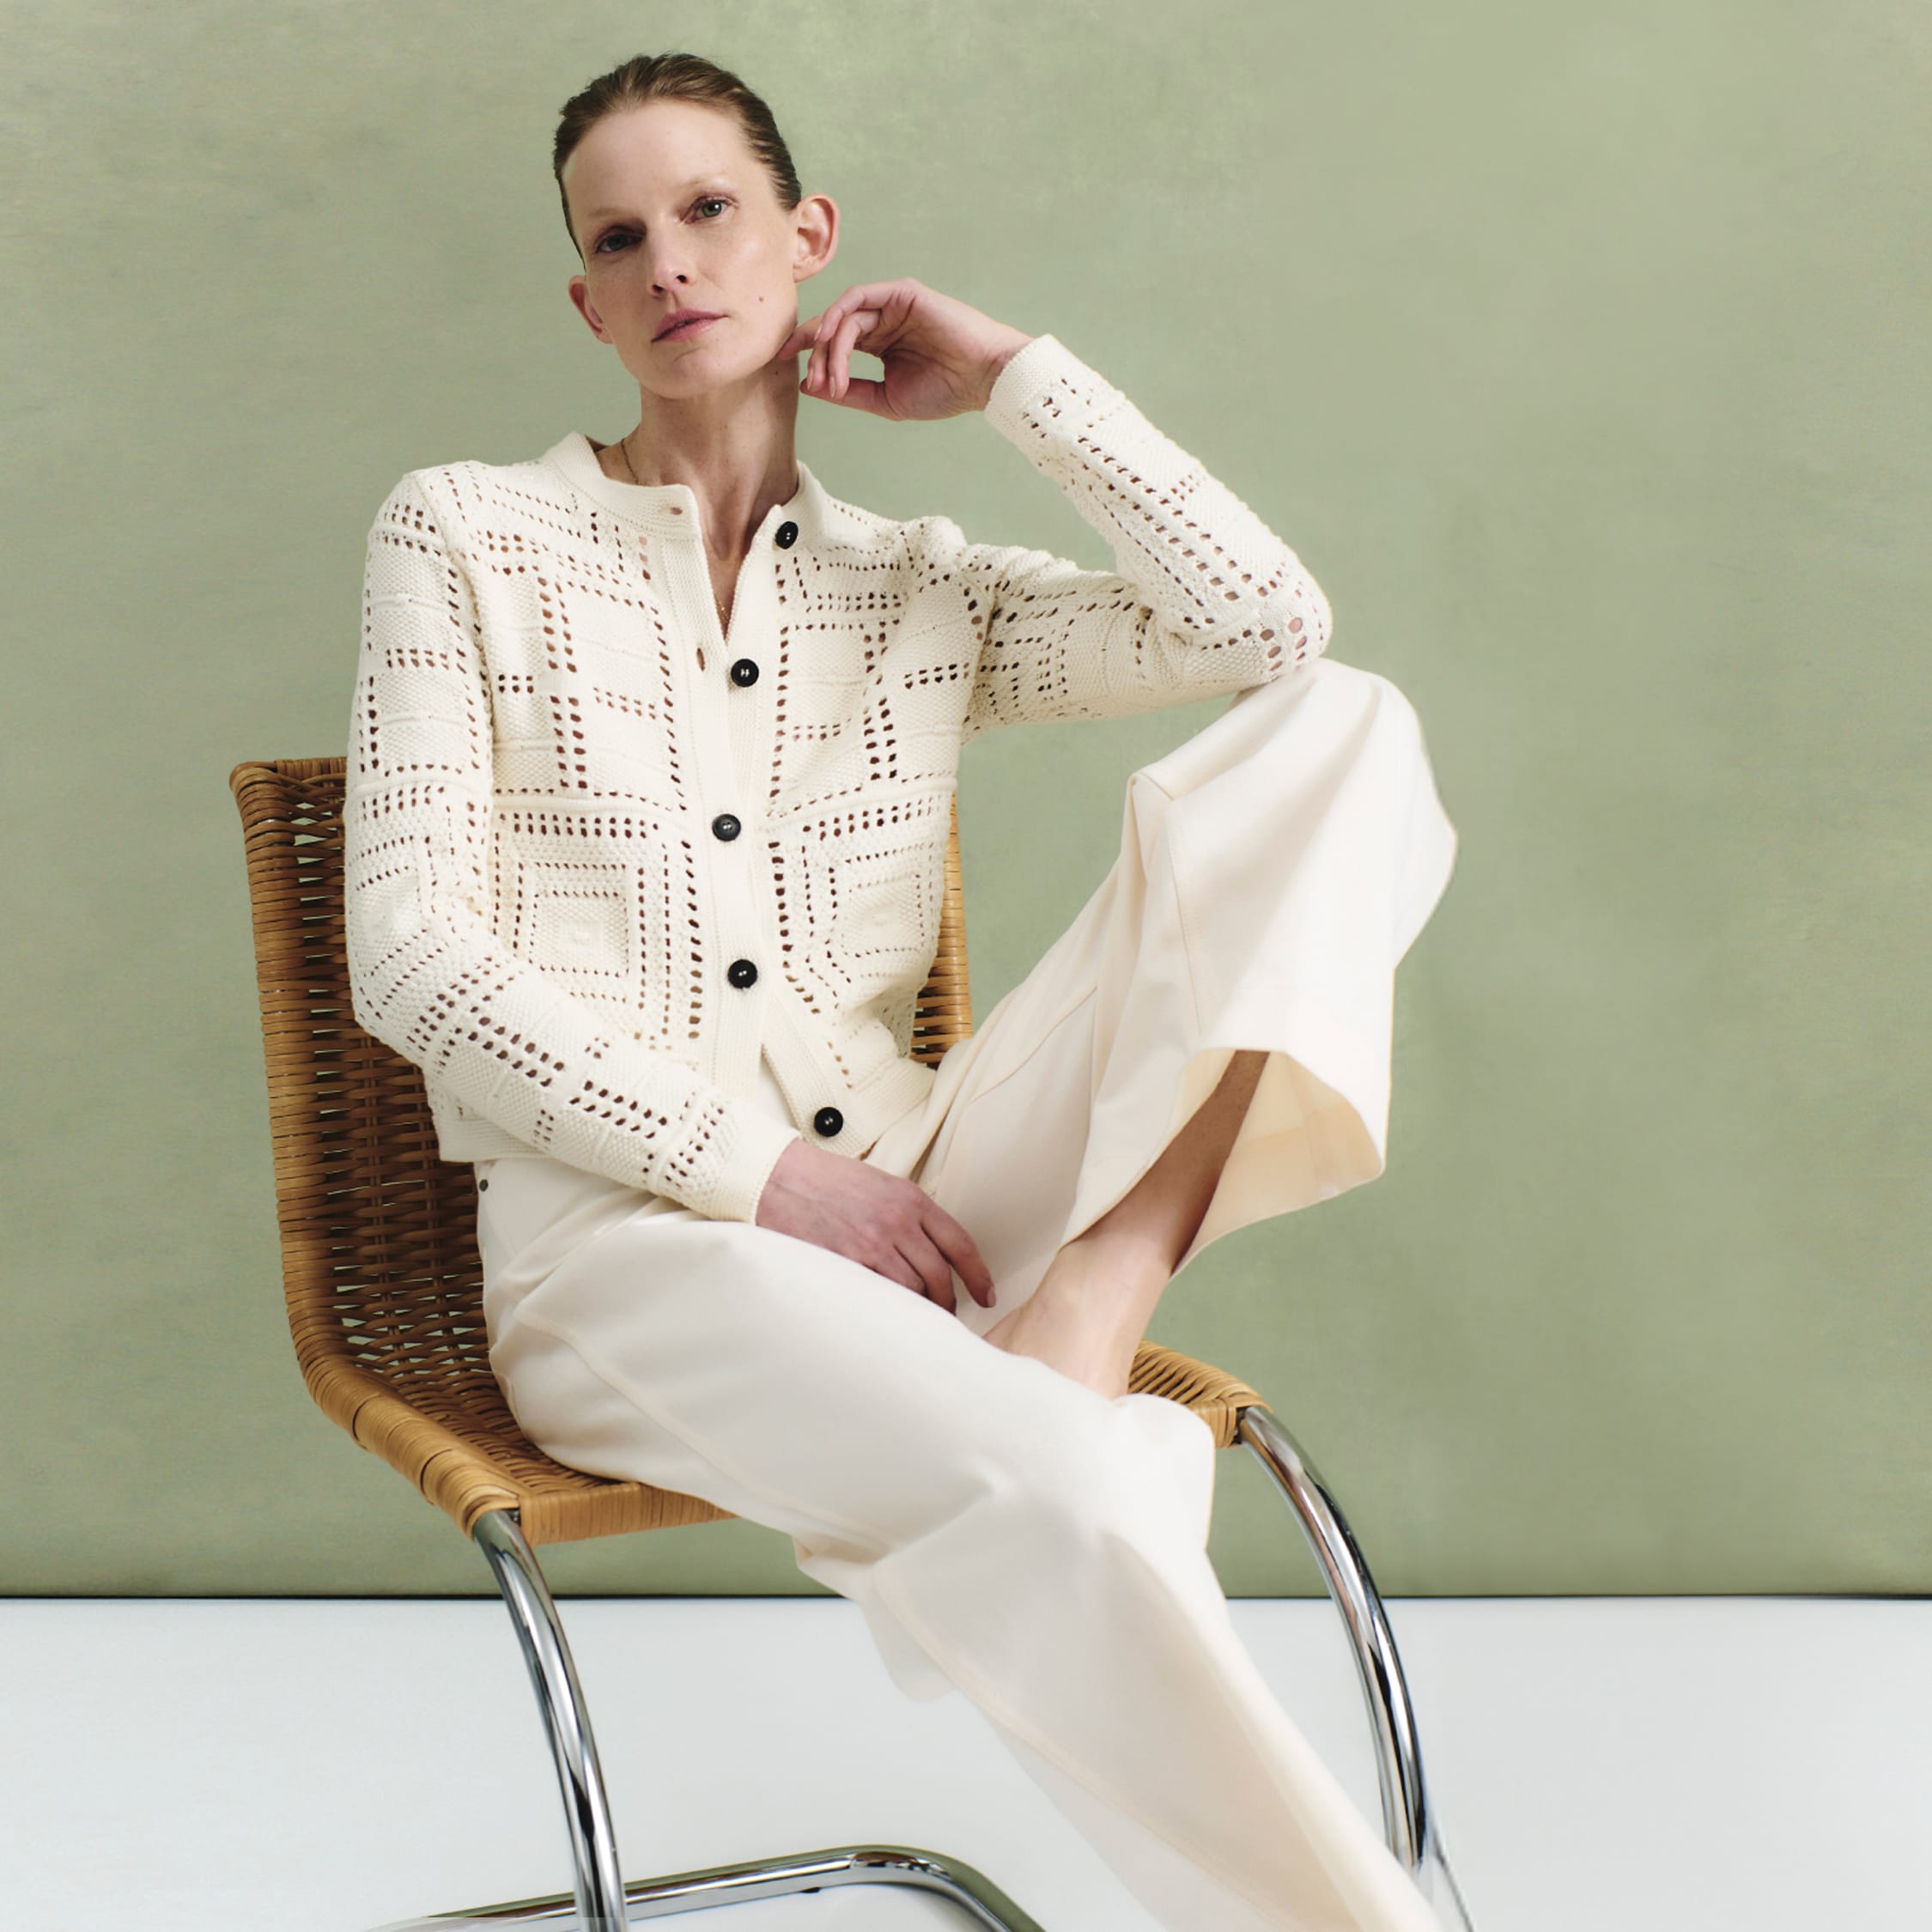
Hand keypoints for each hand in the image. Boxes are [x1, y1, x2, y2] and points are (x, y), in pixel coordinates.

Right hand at [754, 1137, 997, 1316]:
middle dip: (947, 1303)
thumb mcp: (879, 1184)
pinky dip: (888, 1313)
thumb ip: (908, 1215)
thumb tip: (930, 1253)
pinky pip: (878, 1298)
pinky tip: (888, 1320)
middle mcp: (897, 1222)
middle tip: (946, 1318)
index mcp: (910, 1199)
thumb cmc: (825, 1181)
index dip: (978, 1276)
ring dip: (919, 1312)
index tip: (985, 1296)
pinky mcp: (845, 1264)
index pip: (960, 1244)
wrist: (778, 1177)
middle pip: (939, 1275)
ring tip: (916, 1324)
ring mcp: (871, 1245)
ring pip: (912, 1292)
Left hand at [771, 278, 1032, 421]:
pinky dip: (839, 317)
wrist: (982, 380)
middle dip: (813, 354)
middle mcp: (883, 321)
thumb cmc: (945, 392)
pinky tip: (830, 339)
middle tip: (811, 381)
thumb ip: (848, 391)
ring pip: (842, 318)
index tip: (781, 367)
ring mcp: (891, 305)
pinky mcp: (900, 293)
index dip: (807, 354)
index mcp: (880, 344)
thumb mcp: (886, 400)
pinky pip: (858, 299)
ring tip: (829, 377)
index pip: (834, 343)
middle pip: (832, 329)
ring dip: (828, 348)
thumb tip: (809, 385)